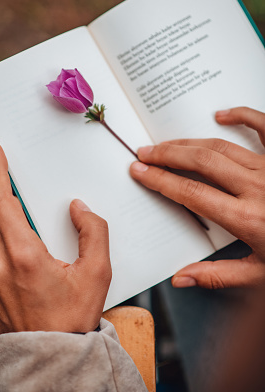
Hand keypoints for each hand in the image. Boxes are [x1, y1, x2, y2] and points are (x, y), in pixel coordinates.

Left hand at [0, 142, 110, 333]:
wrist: (52, 361)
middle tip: (45, 229)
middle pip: (4, 221)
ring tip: (43, 264)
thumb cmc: (76, 318)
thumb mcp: (98, 273)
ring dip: (18, 239)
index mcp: (22, 256)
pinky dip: (10, 257)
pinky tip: (31, 278)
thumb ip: (93, 231)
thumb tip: (76, 207)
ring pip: (0, 241)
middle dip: (22, 214)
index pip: (1, 202)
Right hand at [130, 107, 264, 288]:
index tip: (139, 171)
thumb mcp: (262, 276)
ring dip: (189, 142)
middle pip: (200, 161)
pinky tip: (220, 113)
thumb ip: (219, 275)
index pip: (191, 193)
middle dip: (167, 155)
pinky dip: (241, 115)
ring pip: (221, 146)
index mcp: (247, 218)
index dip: (160, 180)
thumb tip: (180, 278)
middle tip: (144, 153)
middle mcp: (256, 188)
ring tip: (166, 143)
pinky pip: (262, 126)